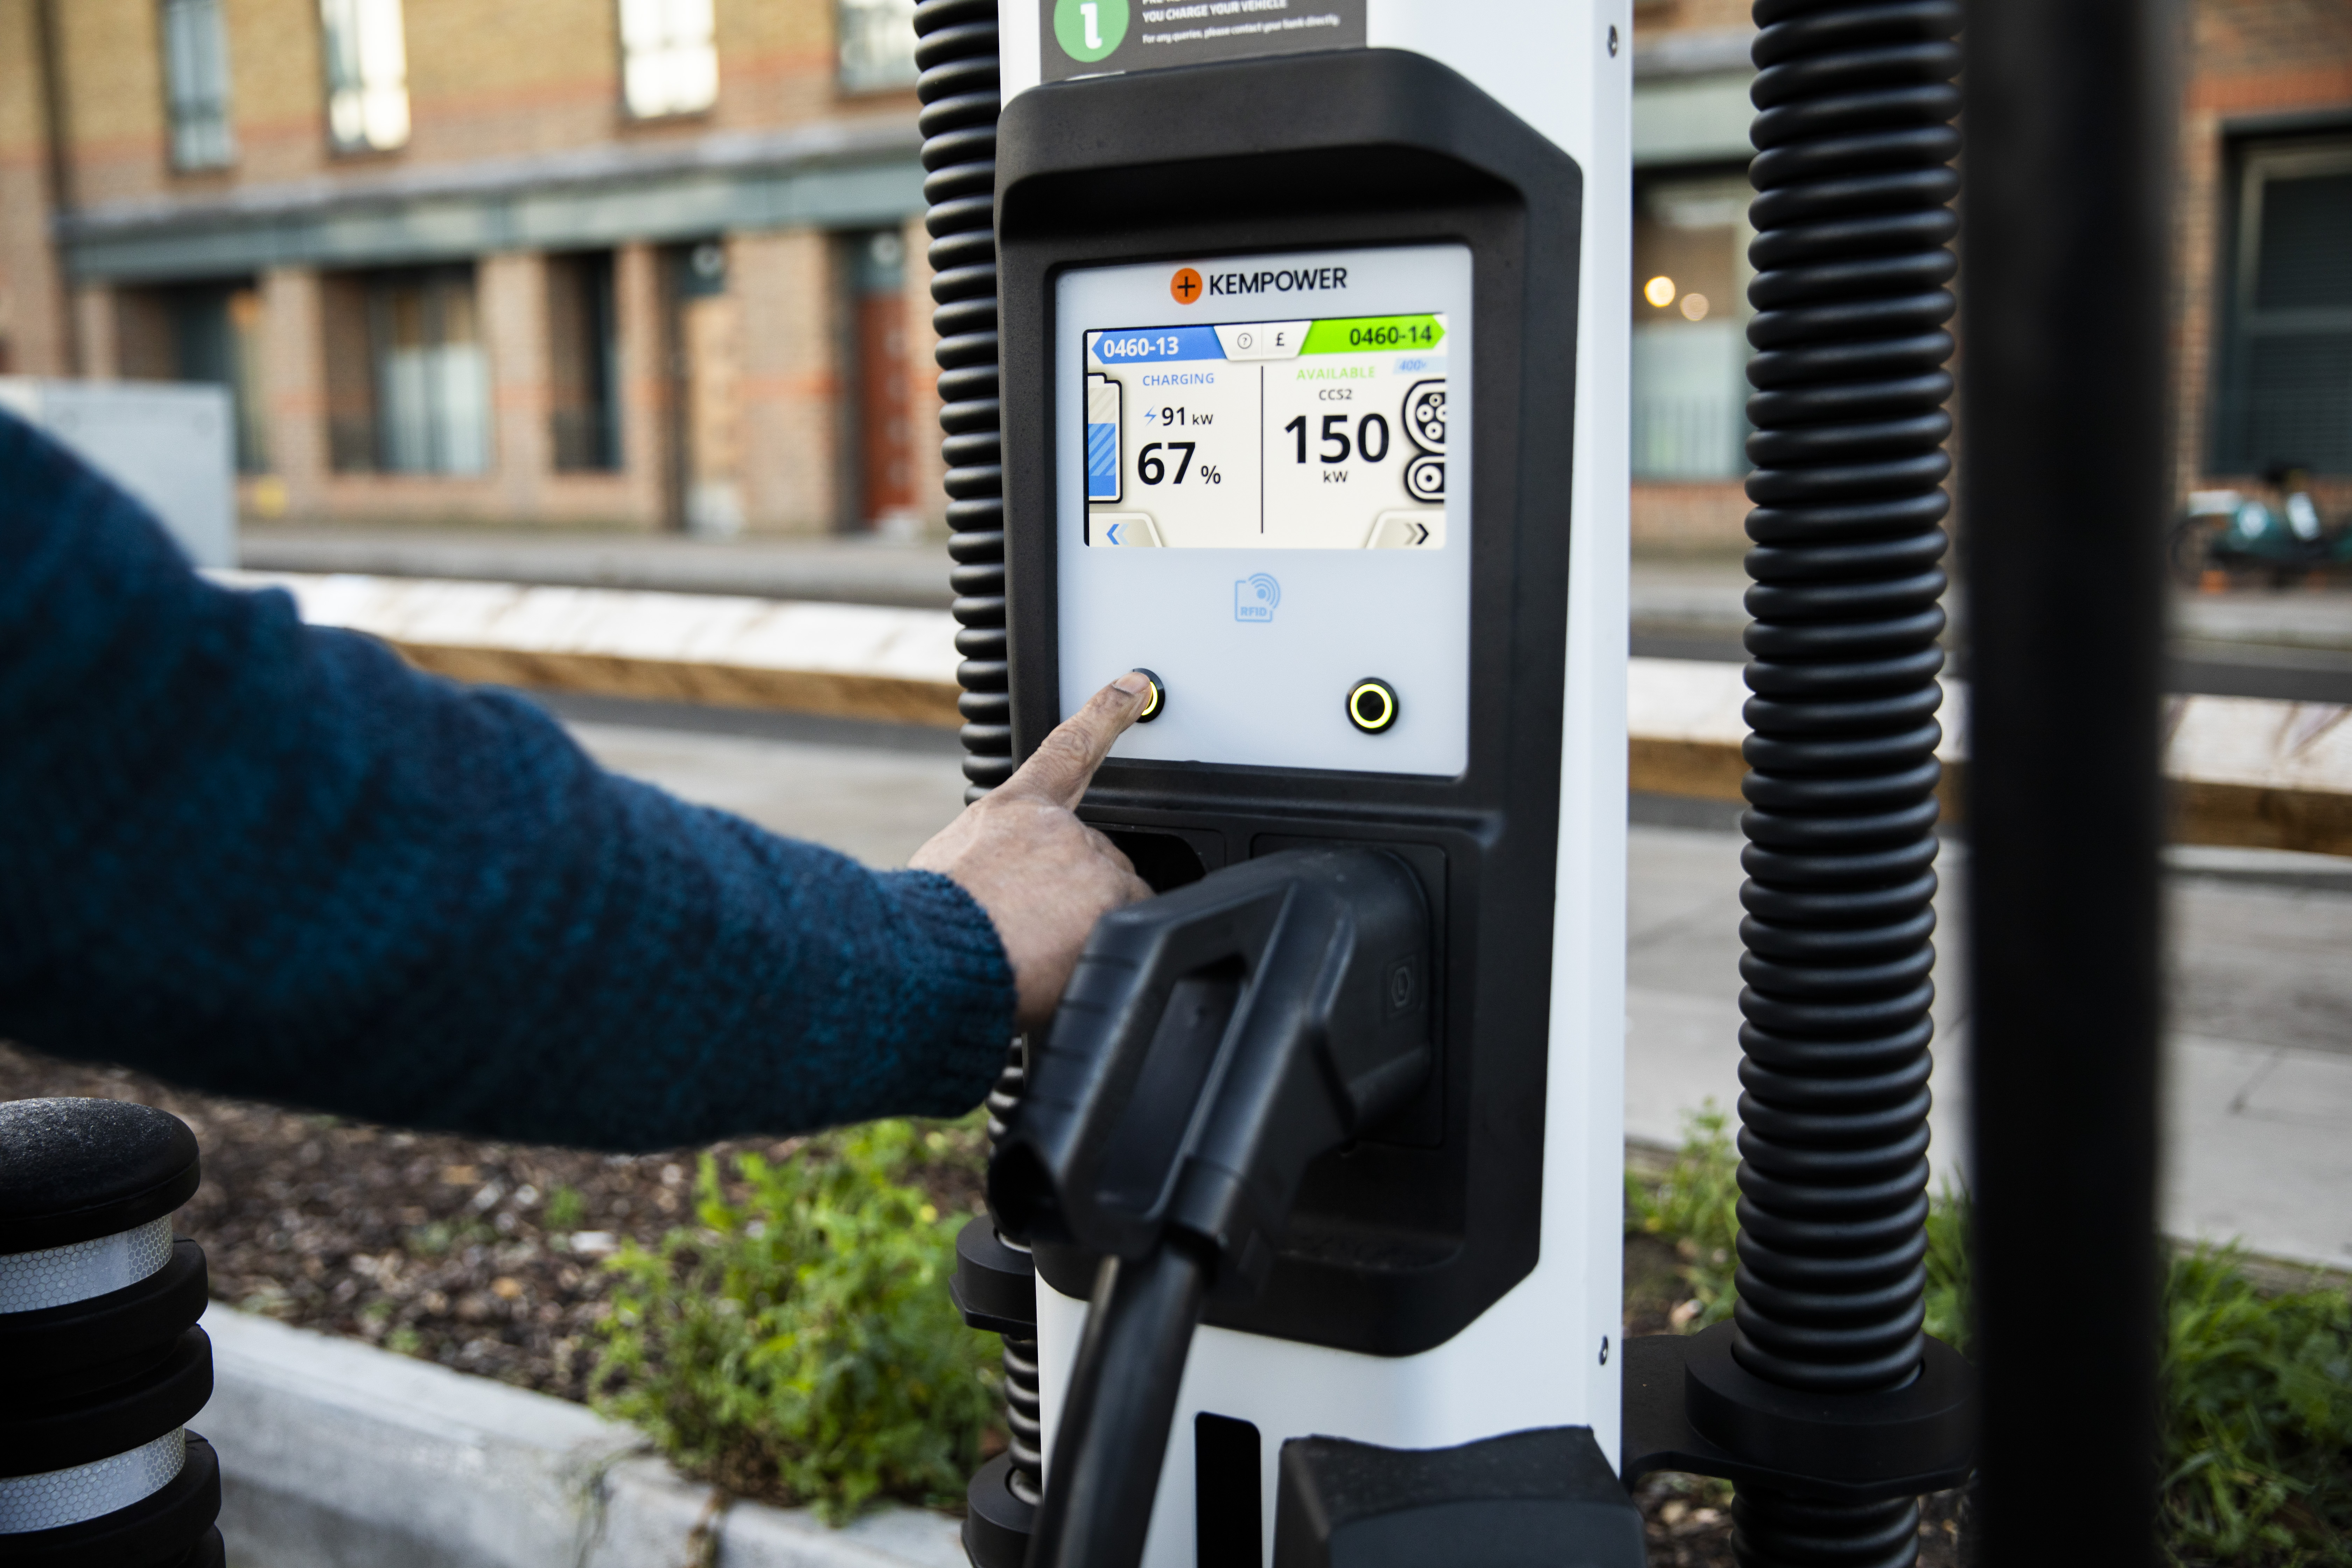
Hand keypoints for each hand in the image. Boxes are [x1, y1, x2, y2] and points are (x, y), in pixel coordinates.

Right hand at [912, 673, 1156, 1028]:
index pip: (1068, 751)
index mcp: (1011, 812)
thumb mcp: (946, 874)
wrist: (930, 955)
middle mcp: (1056, 827)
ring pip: (1110, 896)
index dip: (1105, 714)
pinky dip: (1103, 943)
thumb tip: (997, 884)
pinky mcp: (1112, 896)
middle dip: (1070, 897)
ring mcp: (1088, 859)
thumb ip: (990, 862)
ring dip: (1082, 925)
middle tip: (1030, 930)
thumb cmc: (933, 925)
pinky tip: (1065, 958)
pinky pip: (1131, 923)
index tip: (1133, 687)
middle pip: (1091, 859)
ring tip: (1035, 950)